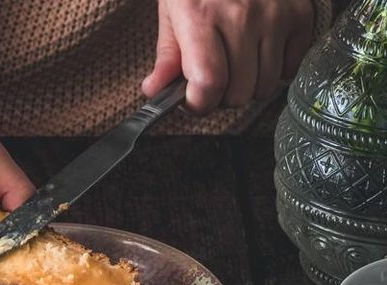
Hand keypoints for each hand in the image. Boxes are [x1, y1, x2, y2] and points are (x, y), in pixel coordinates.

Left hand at [142, 0, 314, 112]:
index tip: (193, 100)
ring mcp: (275, 16)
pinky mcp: (300, 15)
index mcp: (201, 16)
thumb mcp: (173, 10)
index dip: (199, 103)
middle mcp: (242, 16)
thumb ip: (167, 55)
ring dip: (249, 85)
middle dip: (222, 96)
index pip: (209, 82)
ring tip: (237, 62)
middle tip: (215, 78)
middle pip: (239, 93)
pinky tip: (260, 51)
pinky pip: (290, 69)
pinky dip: (275, 70)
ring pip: (265, 87)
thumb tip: (155, 91)